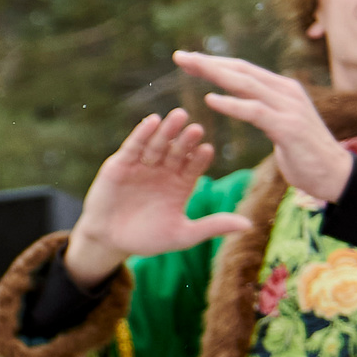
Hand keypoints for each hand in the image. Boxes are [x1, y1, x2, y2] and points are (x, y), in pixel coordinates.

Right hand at [64, 107, 250, 285]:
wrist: (108, 241)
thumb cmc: (146, 239)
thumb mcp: (183, 235)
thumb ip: (212, 226)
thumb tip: (249, 225)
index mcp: (181, 184)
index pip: (194, 166)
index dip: (199, 158)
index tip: (207, 150)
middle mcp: (164, 171)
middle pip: (178, 151)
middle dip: (186, 140)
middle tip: (197, 128)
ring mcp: (143, 165)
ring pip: (158, 144)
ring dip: (168, 130)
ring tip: (179, 116)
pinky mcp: (121, 163)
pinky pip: (134, 145)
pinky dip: (142, 133)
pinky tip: (153, 121)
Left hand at [175, 50, 356, 203]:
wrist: (336, 175)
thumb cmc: (304, 153)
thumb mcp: (280, 124)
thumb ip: (262, 109)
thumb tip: (241, 99)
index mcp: (282, 90)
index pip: (243, 69)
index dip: (215, 62)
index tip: (187, 58)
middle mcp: (286, 92)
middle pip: (241, 71)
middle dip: (209, 63)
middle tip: (179, 56)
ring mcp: (289, 108)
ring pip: (246, 84)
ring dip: (216, 74)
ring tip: (190, 67)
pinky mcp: (289, 127)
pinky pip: (255, 112)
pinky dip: (232, 104)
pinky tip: (210, 100)